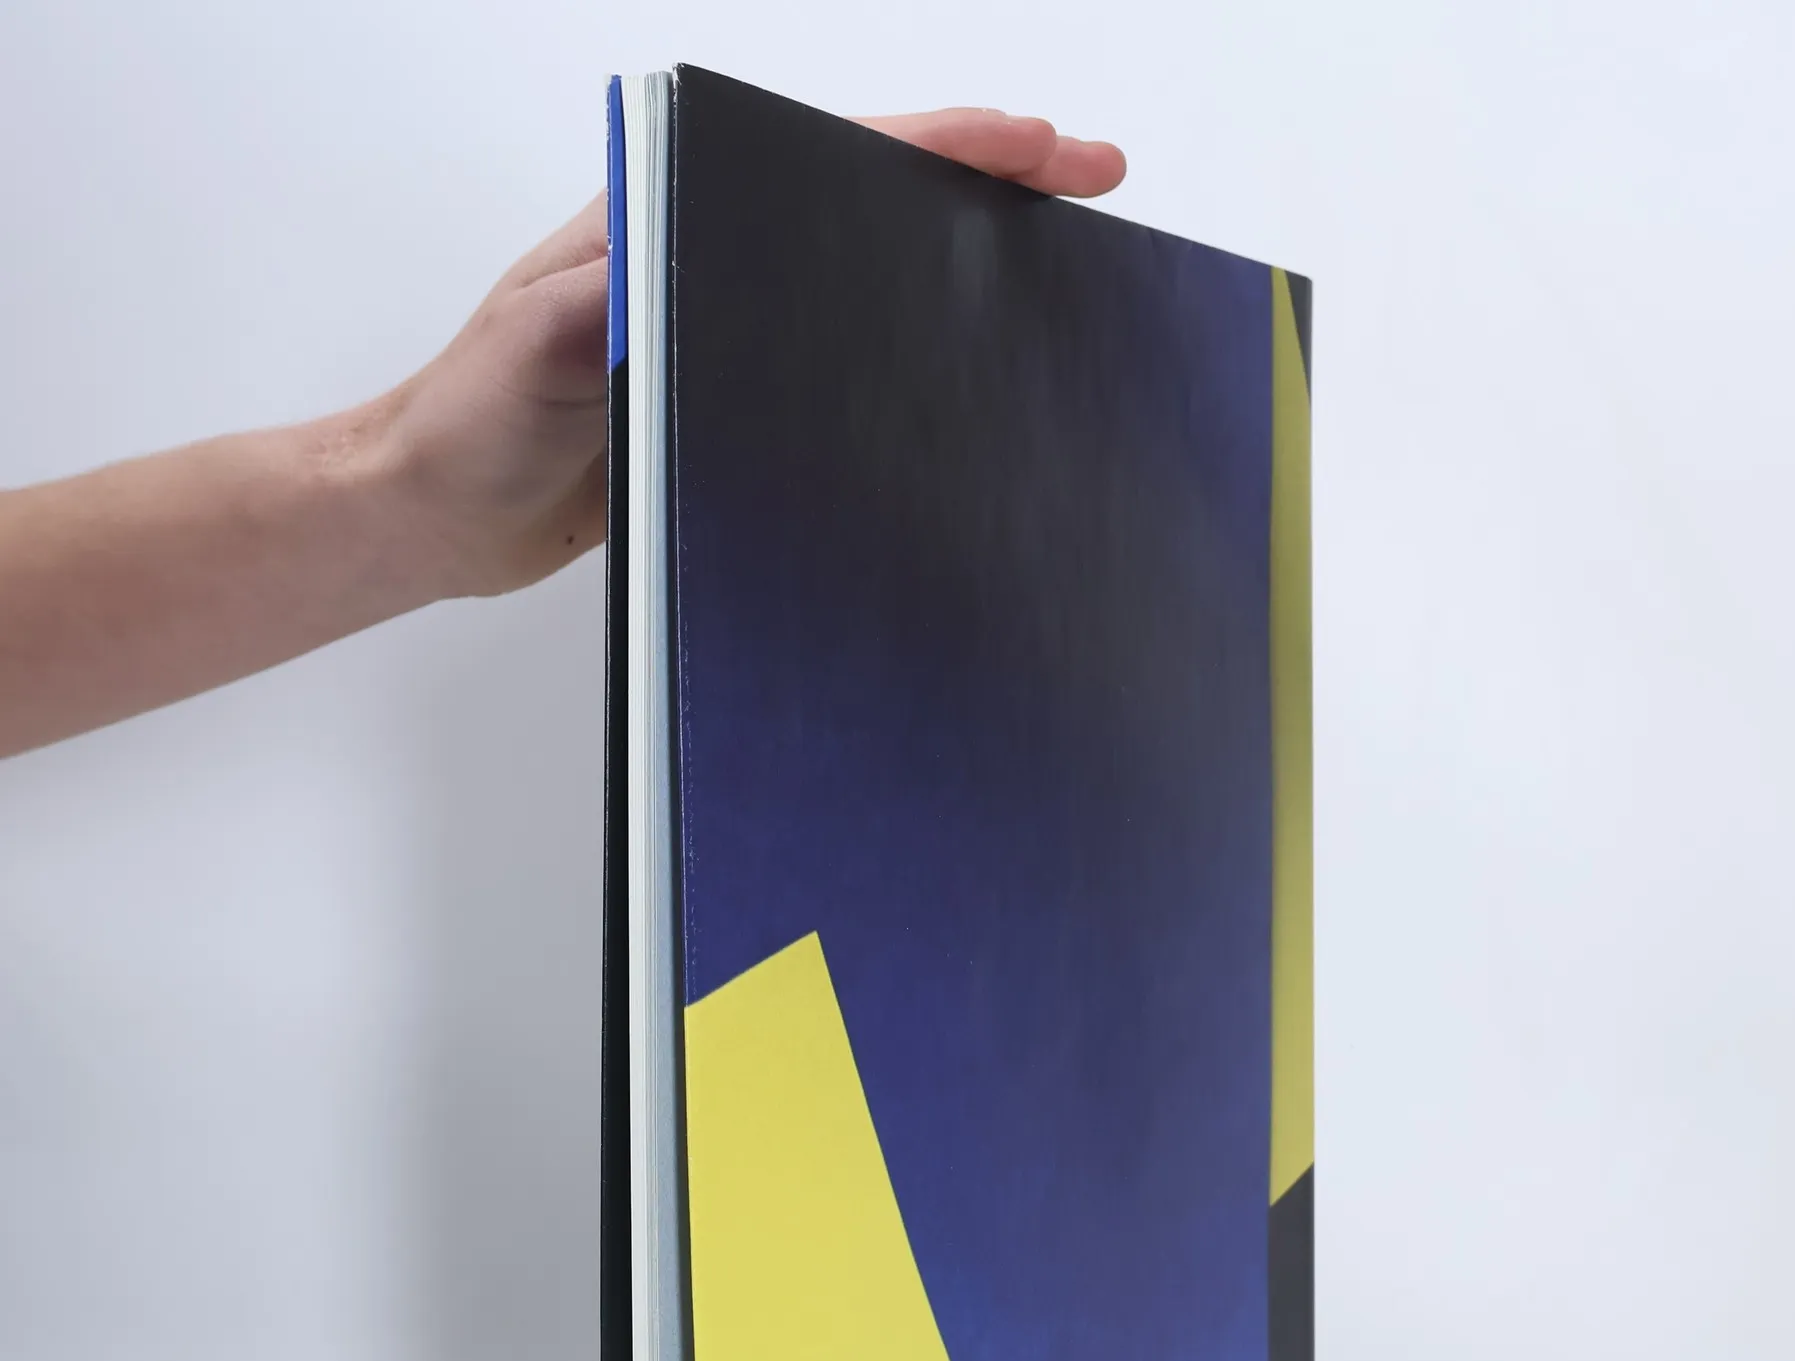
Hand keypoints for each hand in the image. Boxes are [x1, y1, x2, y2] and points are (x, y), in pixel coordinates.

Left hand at [375, 109, 1128, 601]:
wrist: (435, 511)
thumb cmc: (468, 420)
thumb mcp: (536, 345)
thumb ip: (612, 298)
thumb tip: (701, 265)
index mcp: (672, 213)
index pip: (834, 154)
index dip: (949, 145)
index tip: (1042, 146)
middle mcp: (709, 256)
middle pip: (871, 198)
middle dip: (985, 184)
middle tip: (1088, 185)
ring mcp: (724, 325)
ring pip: (863, 274)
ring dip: (957, 266)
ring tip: (1054, 267)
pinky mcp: (725, 397)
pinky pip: (837, 363)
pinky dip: (904, 361)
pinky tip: (955, 382)